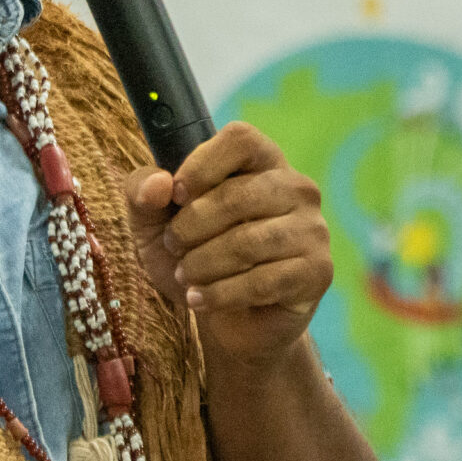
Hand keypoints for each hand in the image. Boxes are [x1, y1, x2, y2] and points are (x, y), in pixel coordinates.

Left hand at [123, 122, 331, 365]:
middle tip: (174, 248)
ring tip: (186, 276)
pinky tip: (201, 300)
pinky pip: (263, 281)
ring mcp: (313, 229)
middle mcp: (297, 188)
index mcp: (264, 161)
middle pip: (238, 195)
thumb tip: (159, 185)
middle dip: (191, 227)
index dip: (202, 165)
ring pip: (248, 242)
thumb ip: (143, 193)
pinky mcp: (318, 271)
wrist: (230, 322)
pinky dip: (221, 294)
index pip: (241, 139)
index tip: (177, 195)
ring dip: (203, 264)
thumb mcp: (154, 224)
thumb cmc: (196, 258)